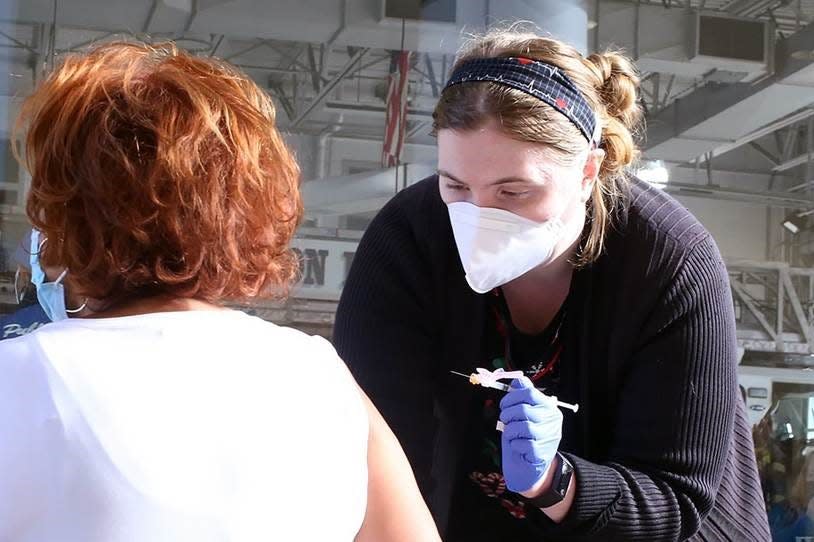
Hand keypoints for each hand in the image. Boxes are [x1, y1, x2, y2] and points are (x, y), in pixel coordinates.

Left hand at [499, 377, 562, 493]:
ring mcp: (549, 437)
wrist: (528, 467)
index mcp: (549, 407)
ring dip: (510, 431)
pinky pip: (523, 444)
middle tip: (505, 420)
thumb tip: (517, 380)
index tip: (504, 405)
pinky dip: (515, 445)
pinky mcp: (542, 453)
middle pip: (524, 409)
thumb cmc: (524, 437)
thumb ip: (522, 396)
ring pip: (523, 427)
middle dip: (508, 415)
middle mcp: (552, 420)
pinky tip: (518, 446)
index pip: (530, 393)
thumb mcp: (522, 414)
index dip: (512, 397)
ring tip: (511, 434)